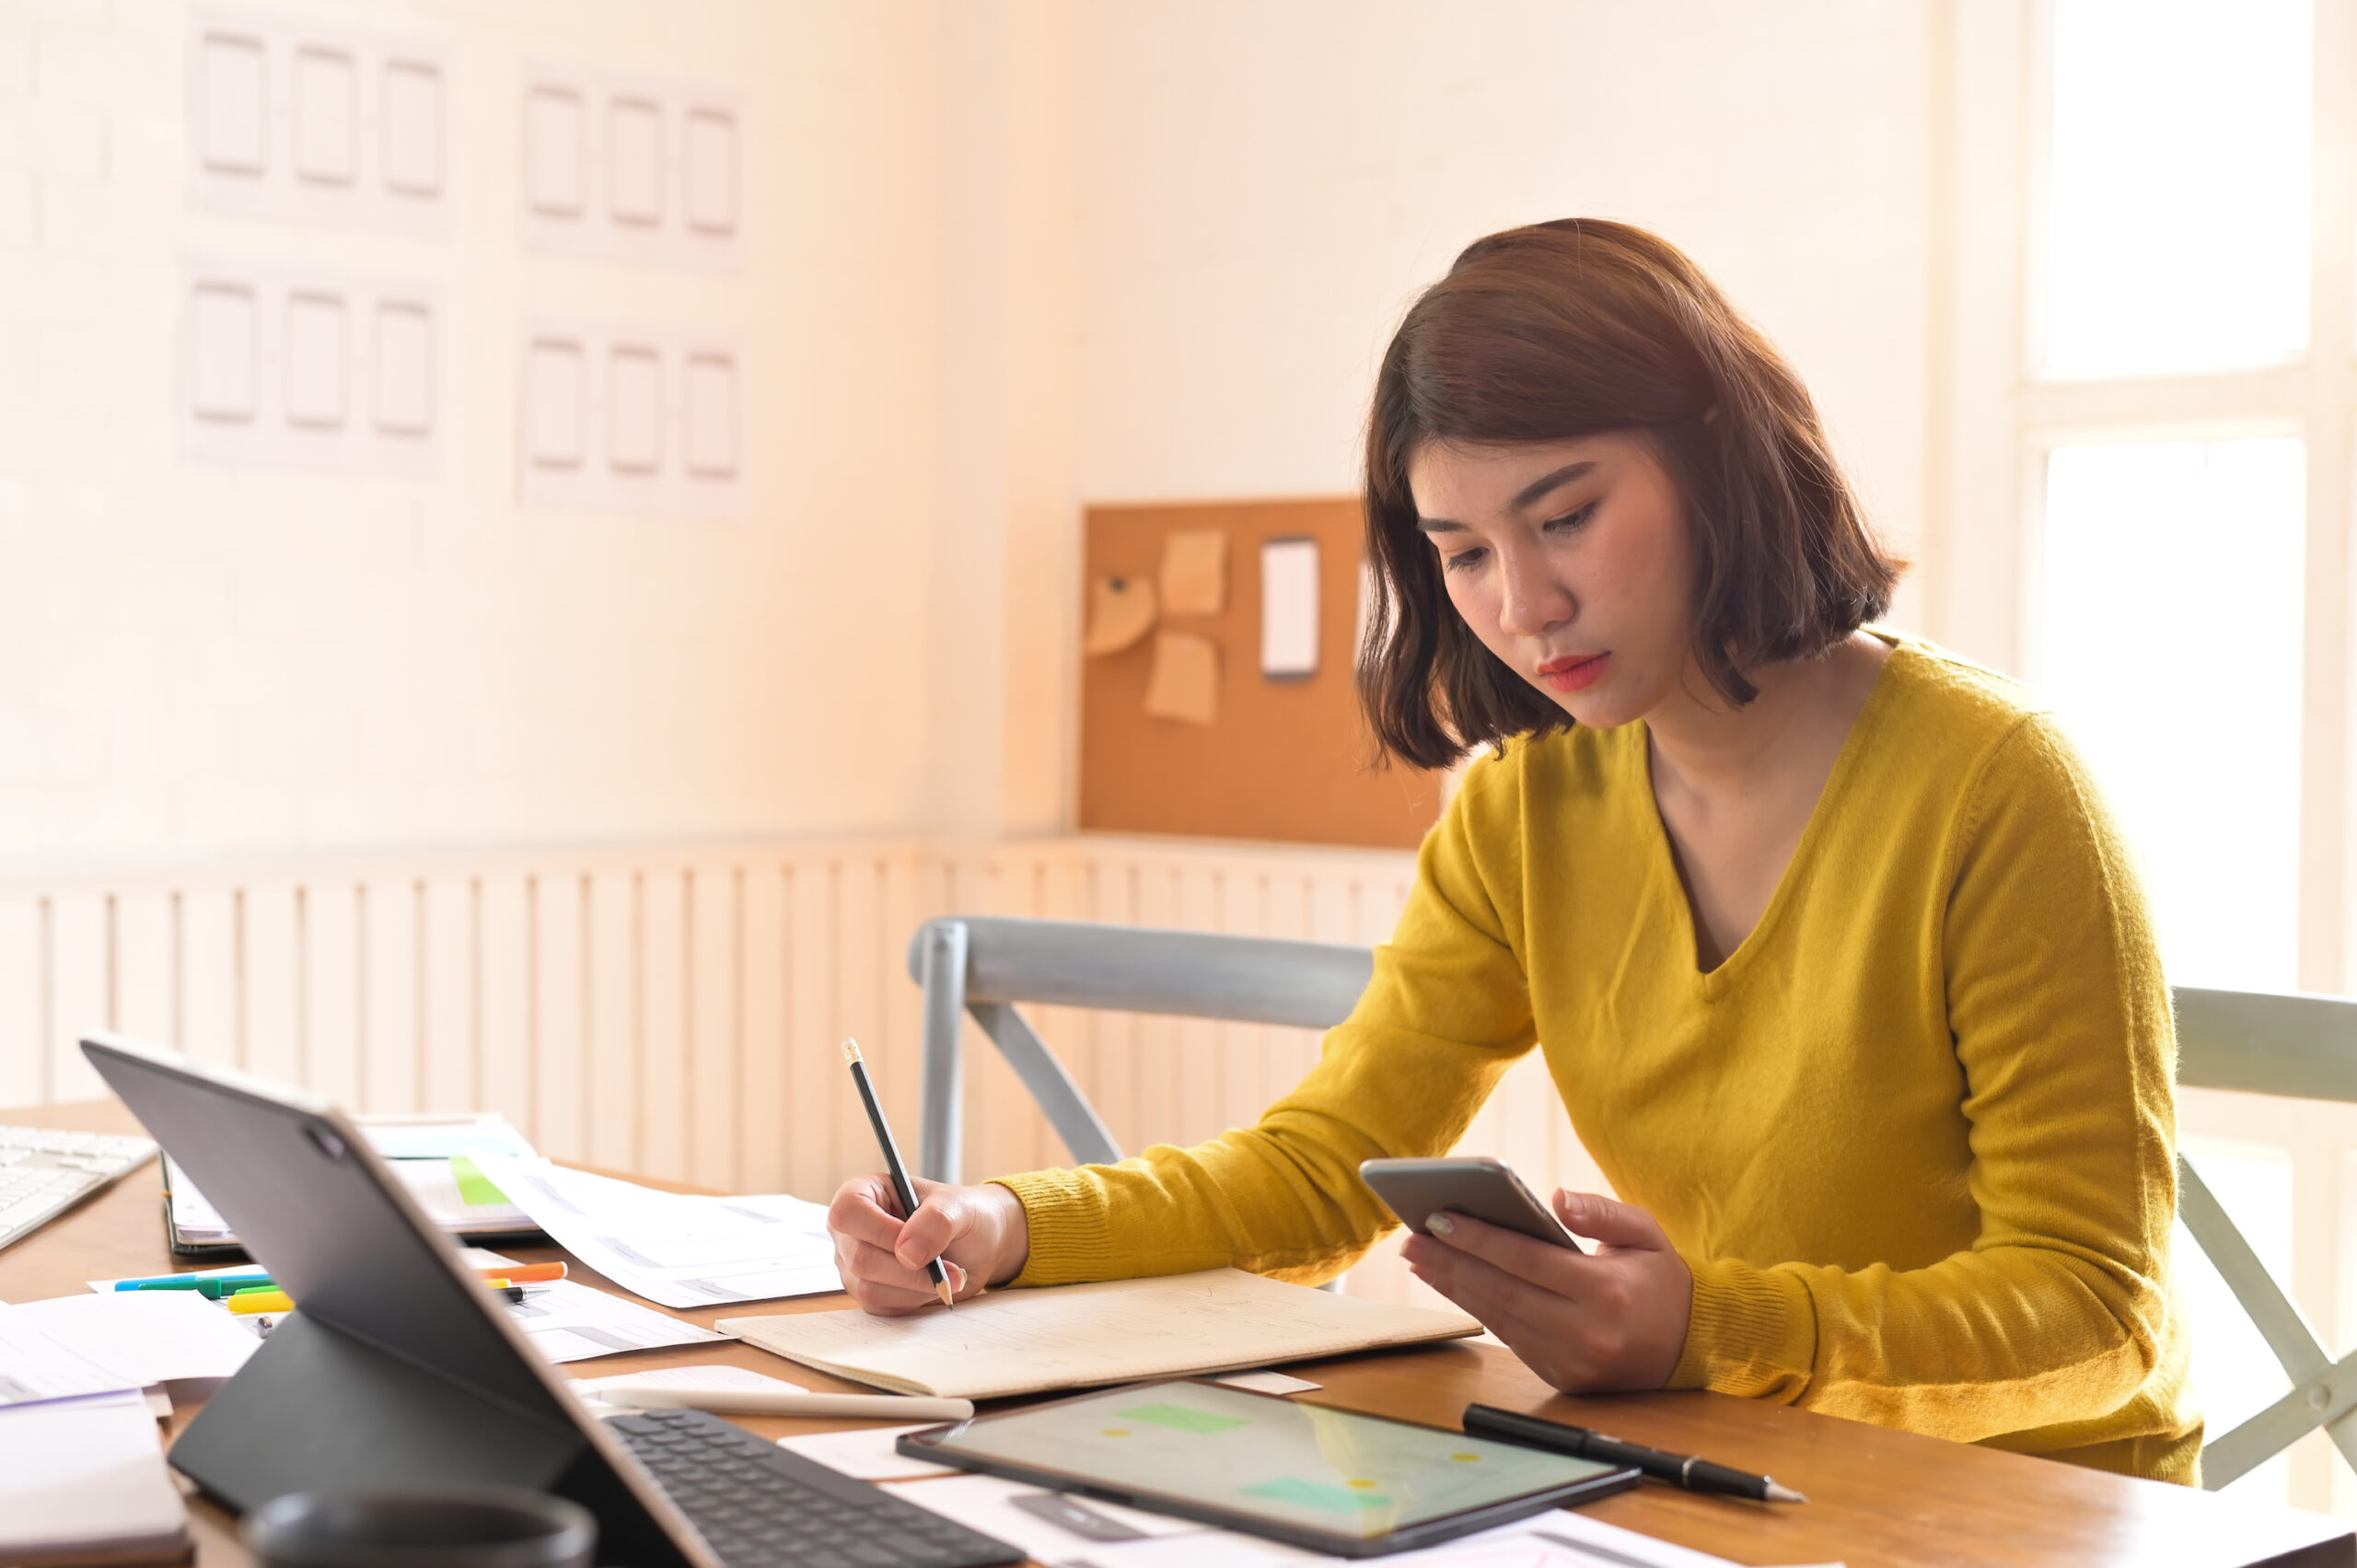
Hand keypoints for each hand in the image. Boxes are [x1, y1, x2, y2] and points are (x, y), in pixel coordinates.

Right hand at [827, 1175, 1030, 1315]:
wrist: (979, 1246)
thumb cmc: (964, 1215)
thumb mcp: (958, 1207)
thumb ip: (935, 1221)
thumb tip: (907, 1254)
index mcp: (864, 1192)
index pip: (848, 1212)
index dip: (881, 1232)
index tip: (916, 1245)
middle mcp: (852, 1229)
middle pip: (860, 1258)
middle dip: (910, 1270)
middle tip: (951, 1268)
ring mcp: (855, 1263)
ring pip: (869, 1288)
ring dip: (916, 1287)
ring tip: (946, 1273)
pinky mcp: (867, 1291)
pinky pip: (881, 1306)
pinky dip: (913, 1300)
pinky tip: (931, 1284)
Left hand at [1401, 1188, 1691, 1393]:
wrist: (1691, 1346)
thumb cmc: (1661, 1279)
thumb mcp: (1646, 1233)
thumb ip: (1602, 1212)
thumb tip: (1557, 1198)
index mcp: (1605, 1292)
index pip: (1526, 1260)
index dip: (1478, 1238)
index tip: (1437, 1218)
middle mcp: (1585, 1333)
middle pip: (1502, 1291)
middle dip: (1450, 1263)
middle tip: (1411, 1239)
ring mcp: (1571, 1362)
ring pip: (1499, 1318)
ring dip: (1454, 1287)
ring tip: (1420, 1259)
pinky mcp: (1562, 1378)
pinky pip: (1511, 1338)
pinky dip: (1478, 1309)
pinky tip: (1454, 1285)